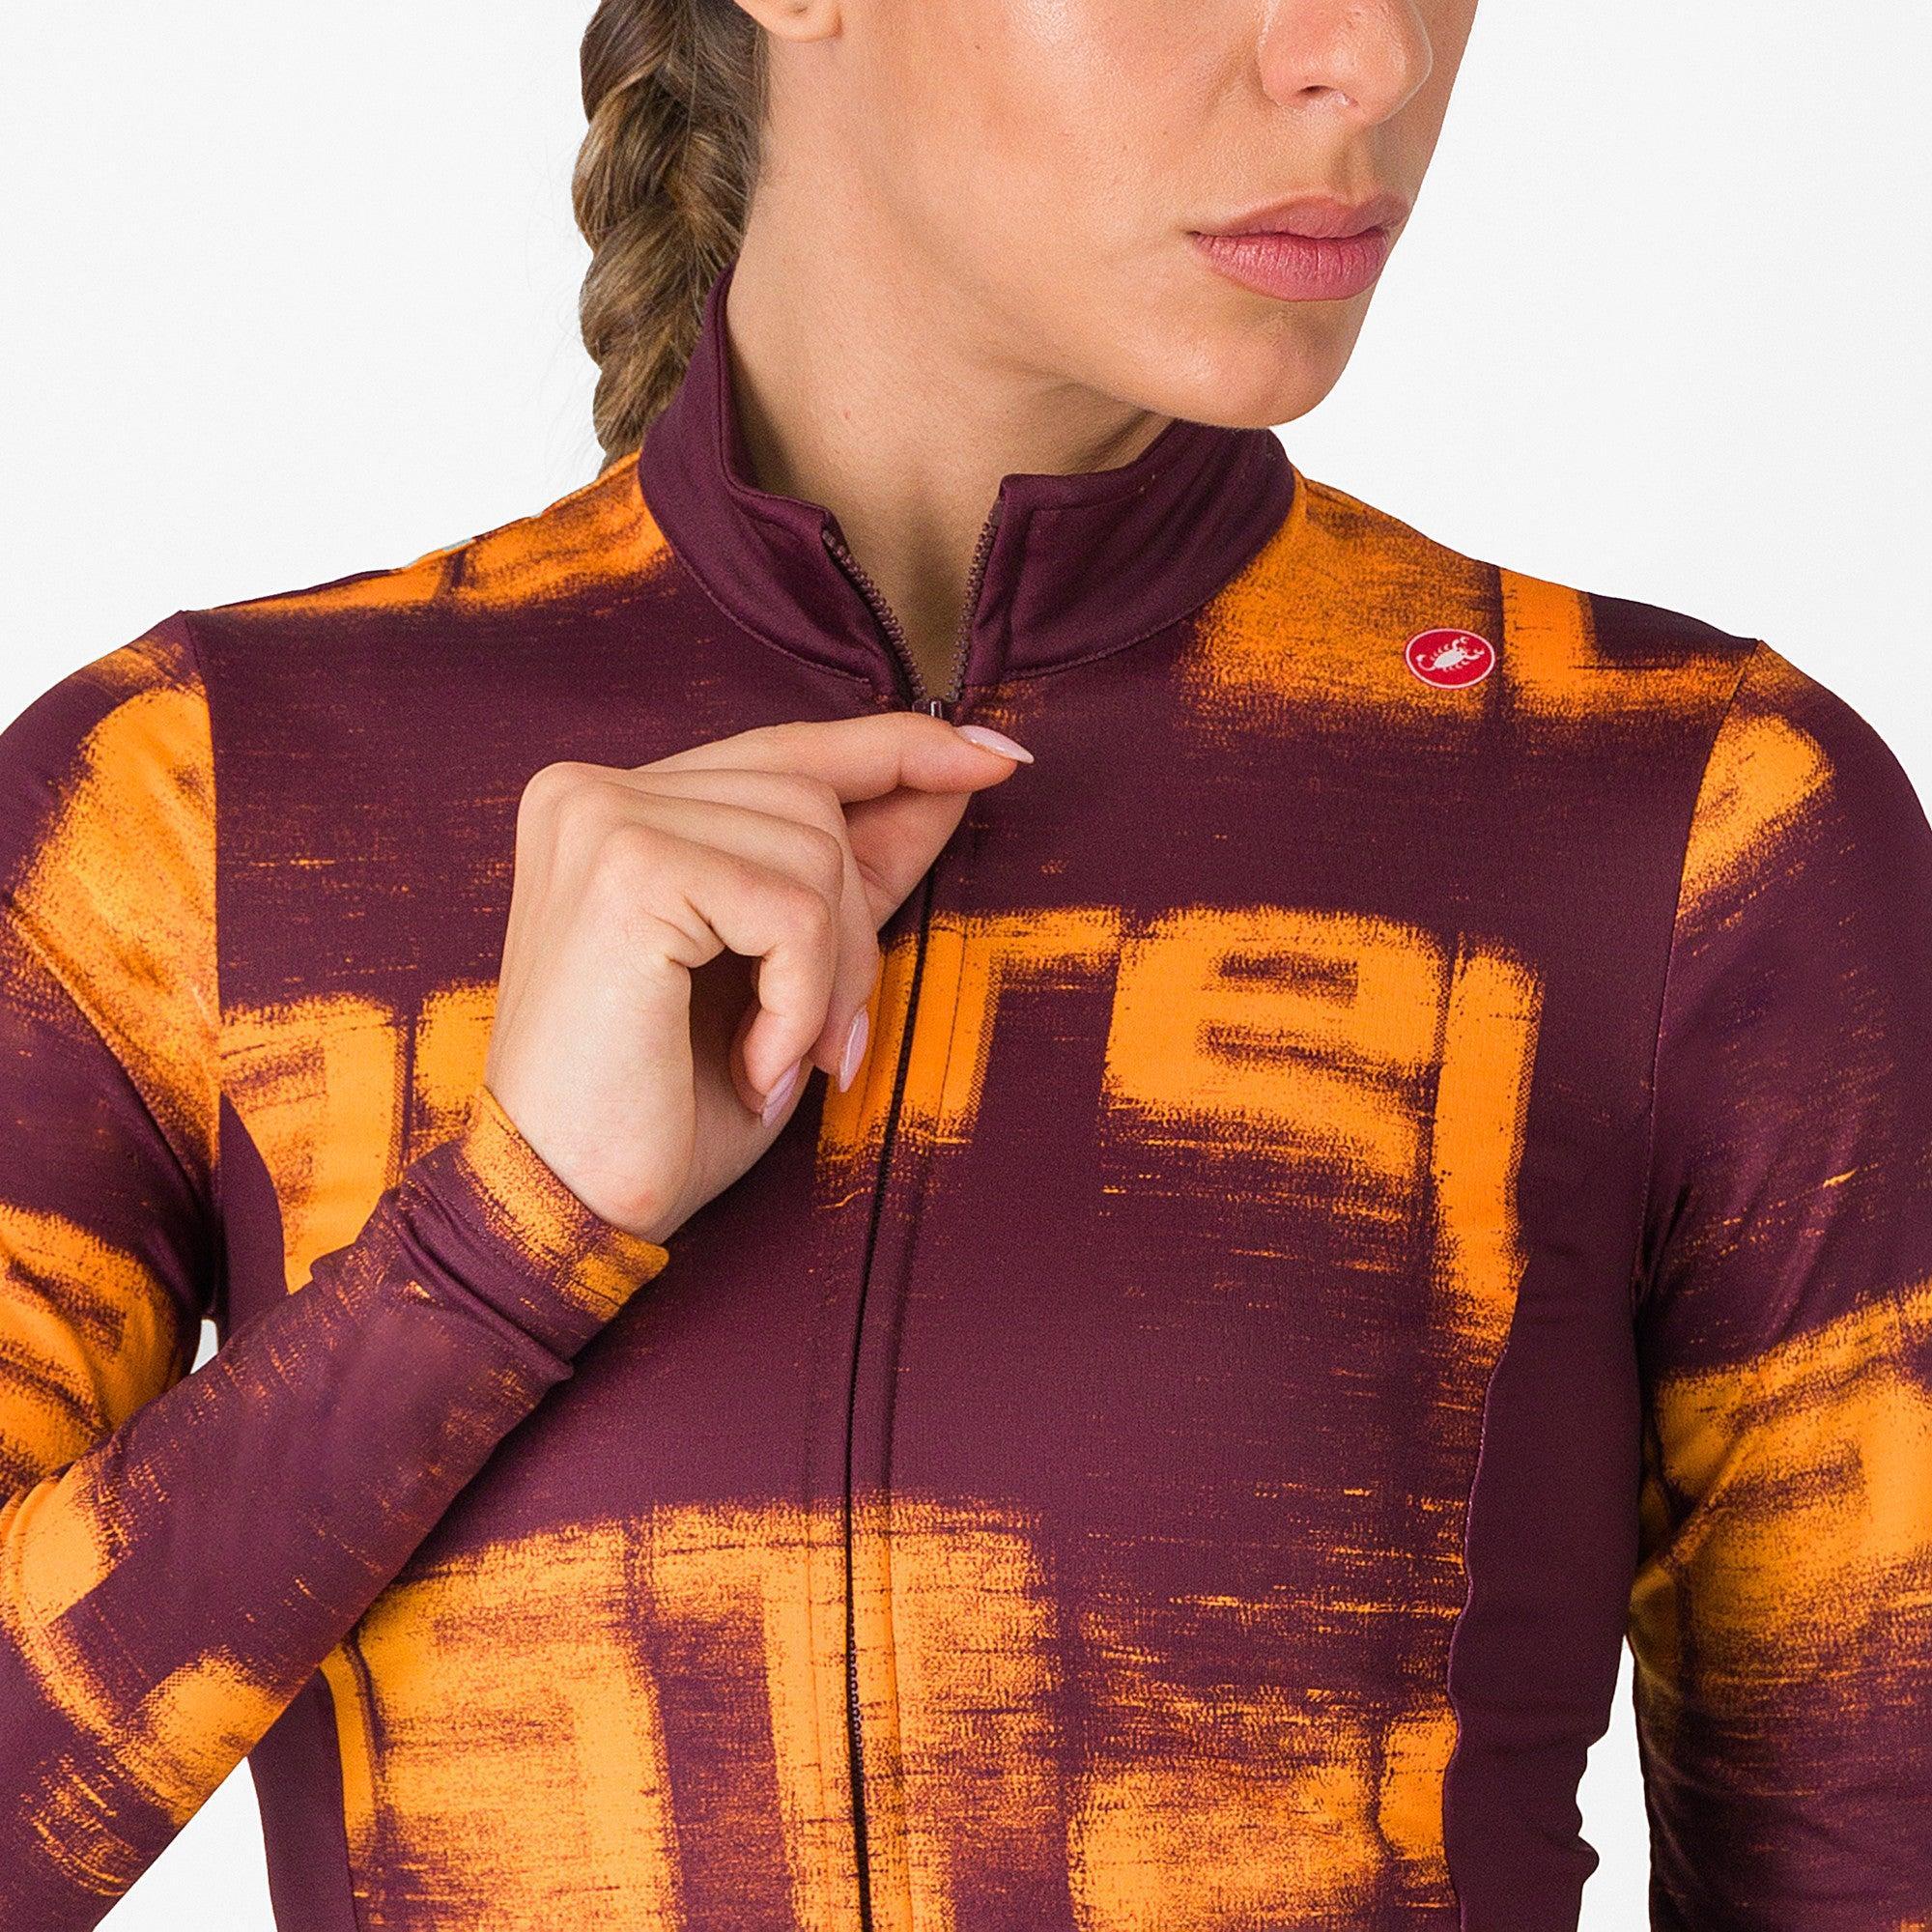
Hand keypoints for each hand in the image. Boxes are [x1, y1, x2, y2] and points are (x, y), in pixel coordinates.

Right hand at [480, 713, 1032, 1245]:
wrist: (567, 1206)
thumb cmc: (664, 1106)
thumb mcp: (784, 971)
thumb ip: (852, 870)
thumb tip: (965, 773)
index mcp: (615, 808)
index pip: (786, 750)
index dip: (900, 750)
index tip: (999, 758)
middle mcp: (592, 791)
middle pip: (813, 800)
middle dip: (852, 928)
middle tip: (828, 1043)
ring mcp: (601, 819)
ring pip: (814, 850)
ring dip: (827, 977)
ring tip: (775, 1059)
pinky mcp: (628, 869)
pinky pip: (791, 909)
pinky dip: (802, 1000)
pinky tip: (756, 1063)